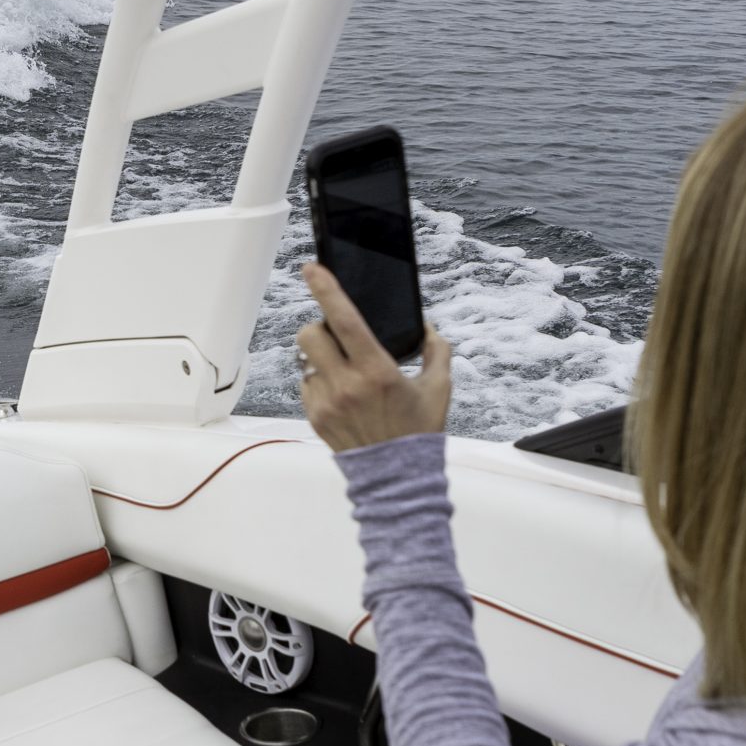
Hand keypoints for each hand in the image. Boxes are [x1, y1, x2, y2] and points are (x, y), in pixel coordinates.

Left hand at [296, 262, 450, 449]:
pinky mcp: (314, 416)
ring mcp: (326, 402)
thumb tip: (425, 327)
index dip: (326, 289)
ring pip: (306, 359)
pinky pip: (307, 383)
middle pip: (309, 334)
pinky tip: (341, 392)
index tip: (312, 268)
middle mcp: (346, 385)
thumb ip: (436, 351)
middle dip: (319, 326)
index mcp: (376, 372)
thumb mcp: (439, 388)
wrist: (397, 477)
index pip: (343, 320)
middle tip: (337, 334)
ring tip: (345, 370)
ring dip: (321, 356)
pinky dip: (320, 379)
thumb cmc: (418, 431)